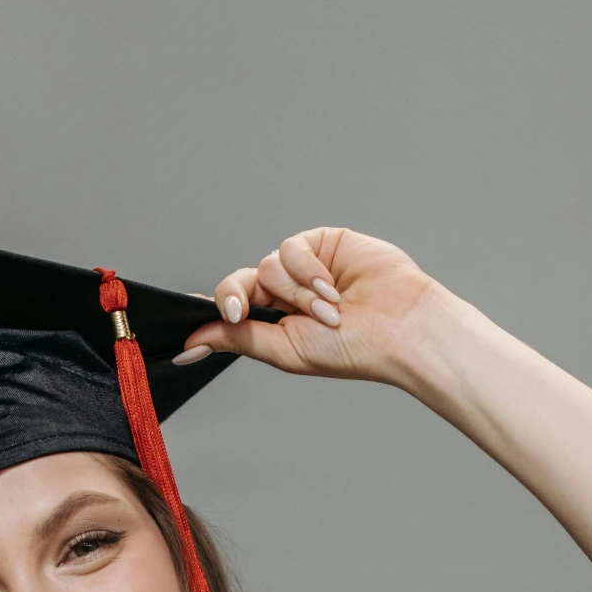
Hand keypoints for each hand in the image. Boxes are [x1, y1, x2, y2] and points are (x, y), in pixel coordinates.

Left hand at [178, 227, 444, 385]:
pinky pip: (291, 247)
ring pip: (268, 266)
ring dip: (295, 293)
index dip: (216, 311)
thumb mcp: (284, 349)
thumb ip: (238, 338)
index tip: (198, 327)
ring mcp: (302, 267)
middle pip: (239, 282)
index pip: (232, 309)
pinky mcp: (321, 243)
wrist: (398, 328)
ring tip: (329, 312)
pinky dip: (307, 270)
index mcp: (274, 322)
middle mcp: (285, 293)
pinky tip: (331, 288)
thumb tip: (192, 342)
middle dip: (242, 298)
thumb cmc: (351, 348)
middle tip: (242, 313)